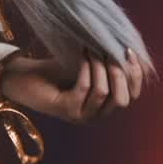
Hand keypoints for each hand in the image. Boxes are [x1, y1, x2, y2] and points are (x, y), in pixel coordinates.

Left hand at [2, 46, 144, 123]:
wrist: (27, 77)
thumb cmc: (58, 70)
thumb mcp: (90, 64)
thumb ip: (110, 61)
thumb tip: (131, 47)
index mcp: (107, 106)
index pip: (132, 96)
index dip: (135, 74)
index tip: (128, 50)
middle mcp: (97, 116)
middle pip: (123, 100)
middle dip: (120, 73)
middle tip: (111, 50)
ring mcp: (81, 116)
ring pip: (104, 93)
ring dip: (101, 67)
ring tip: (93, 49)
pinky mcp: (65, 110)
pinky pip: (84, 88)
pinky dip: (86, 68)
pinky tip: (83, 54)